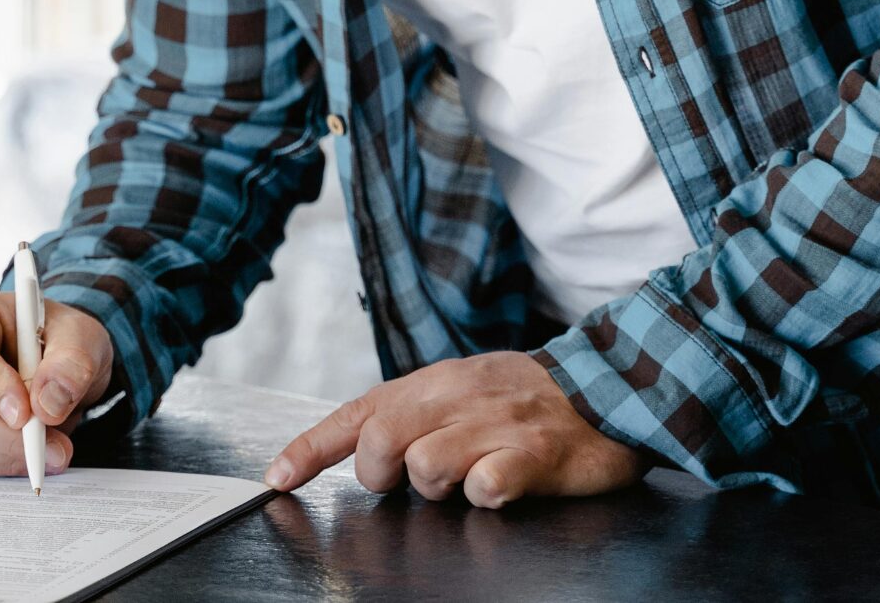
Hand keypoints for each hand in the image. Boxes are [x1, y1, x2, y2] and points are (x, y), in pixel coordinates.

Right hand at [0, 290, 114, 477]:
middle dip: (8, 436)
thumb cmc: (56, 337)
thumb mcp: (80, 336)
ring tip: (49, 448)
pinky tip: (25, 452)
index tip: (26, 413)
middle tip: (55, 447)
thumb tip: (48, 404)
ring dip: (5, 455)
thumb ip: (72, 363)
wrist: (50, 358)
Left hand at [265, 351, 648, 507]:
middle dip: (380, 472)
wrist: (603, 385)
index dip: (310, 448)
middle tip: (408, 481)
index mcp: (430, 384)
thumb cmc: (518, 398)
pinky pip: (487, 486)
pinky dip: (484, 494)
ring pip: (426, 467)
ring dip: (436, 487)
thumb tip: (356, 448)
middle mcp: (454, 398)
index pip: (355, 413)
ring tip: (468, 477)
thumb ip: (408, 415)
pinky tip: (501, 485)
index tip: (276, 479)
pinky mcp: (534, 454)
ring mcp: (493, 425)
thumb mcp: (456, 391)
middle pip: (380, 438)